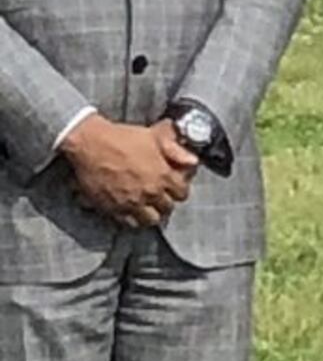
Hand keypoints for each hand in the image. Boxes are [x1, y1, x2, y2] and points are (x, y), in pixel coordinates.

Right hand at [59, 119, 193, 230]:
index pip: (182, 193)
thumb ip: (176, 151)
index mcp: (163, 176)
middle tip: (159, 196)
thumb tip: (193, 161)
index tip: (174, 187)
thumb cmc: (122, 138)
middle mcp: (150, 192)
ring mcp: (131, 202)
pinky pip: (129, 222)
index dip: (179, 190)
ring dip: (151, 213)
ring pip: (150, 220)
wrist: (90, 144)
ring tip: (147, 206)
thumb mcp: (154, 137)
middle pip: (167, 208)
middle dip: (165, 202)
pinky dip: (132, 219)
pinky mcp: (112, 208)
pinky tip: (131, 210)